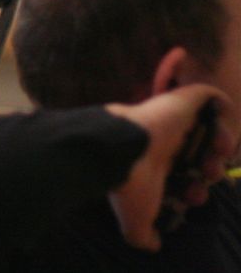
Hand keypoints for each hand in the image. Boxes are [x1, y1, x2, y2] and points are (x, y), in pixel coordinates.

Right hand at [106, 85, 237, 250]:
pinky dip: (223, 113)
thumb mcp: (135, 220)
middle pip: (200, 152)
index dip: (197, 187)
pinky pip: (211, 97)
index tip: (194, 197)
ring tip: (218, 155)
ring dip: (222, 144)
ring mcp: (174, 119)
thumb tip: (153, 245)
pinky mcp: (183, 101)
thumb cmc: (128, 183)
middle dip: (211, 169)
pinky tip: (217, 134)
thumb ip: (143, 235)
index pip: (183, 172)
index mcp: (154, 161)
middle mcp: (165, 140)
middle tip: (207, 177)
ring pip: (209, 126)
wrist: (119, 152)